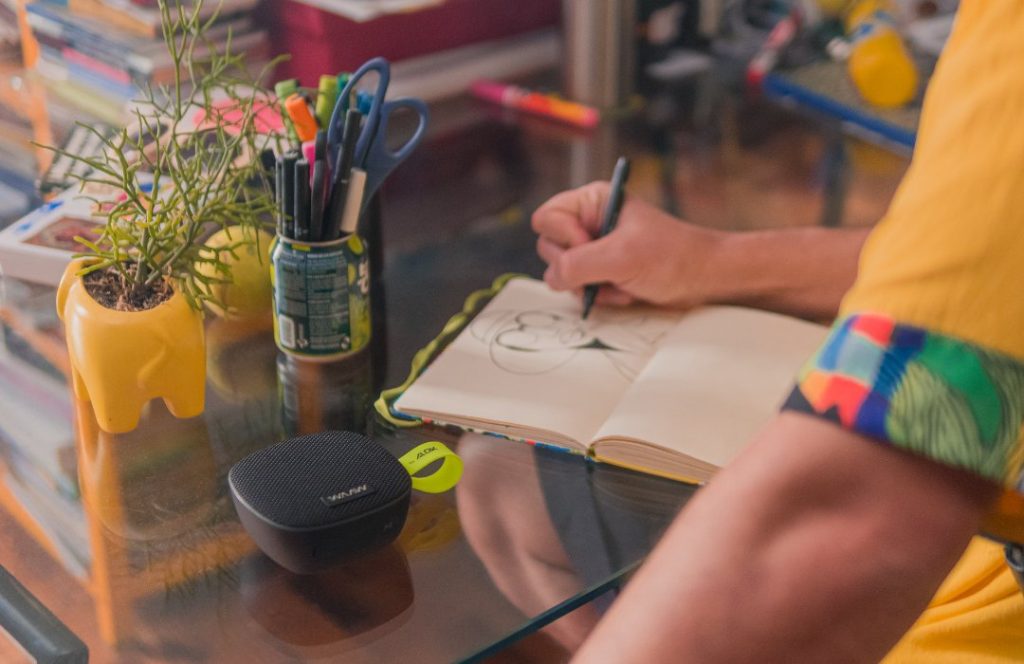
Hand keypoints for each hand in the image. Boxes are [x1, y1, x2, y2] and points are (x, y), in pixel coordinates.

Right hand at [531, 181, 724, 308]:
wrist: (704, 278)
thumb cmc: (672, 257)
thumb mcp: (622, 257)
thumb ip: (579, 264)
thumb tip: (553, 277)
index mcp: (592, 201)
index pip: (546, 219)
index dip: (565, 238)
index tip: (594, 247)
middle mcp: (588, 222)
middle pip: (549, 247)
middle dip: (578, 268)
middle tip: (609, 271)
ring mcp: (593, 249)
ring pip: (561, 273)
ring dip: (590, 286)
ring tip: (621, 284)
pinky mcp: (600, 271)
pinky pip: (577, 288)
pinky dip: (598, 296)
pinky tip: (624, 292)